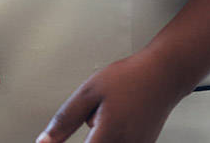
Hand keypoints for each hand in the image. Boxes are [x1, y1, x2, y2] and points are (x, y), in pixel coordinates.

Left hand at [36, 51, 184, 142]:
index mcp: (109, 136)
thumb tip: (44, 141)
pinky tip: (119, 117)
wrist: (164, 74)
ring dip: (100, 137)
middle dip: (89, 138)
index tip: (62, 138)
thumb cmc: (131, 78)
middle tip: (96, 113)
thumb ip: (65, 120)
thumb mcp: (89, 92)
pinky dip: (113, 134)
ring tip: (108, 113)